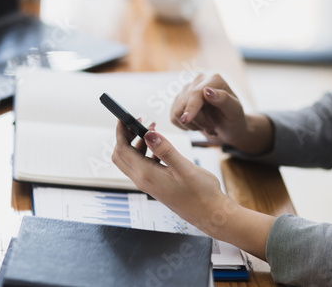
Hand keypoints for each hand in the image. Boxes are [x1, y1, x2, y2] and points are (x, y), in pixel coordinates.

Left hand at [112, 120, 227, 231]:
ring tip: (153, 129)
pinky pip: (143, 165)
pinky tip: (160, 146)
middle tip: (138, 122)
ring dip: (137, 143)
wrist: (210, 214)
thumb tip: (148, 133)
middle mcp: (143, 181)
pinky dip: (146, 152)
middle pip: (121, 155)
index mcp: (147, 175)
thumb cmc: (201, 194)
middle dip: (125, 136)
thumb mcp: (185, 168)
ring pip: (132, 160)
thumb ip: (166, 150)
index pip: (123, 150)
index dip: (121, 132)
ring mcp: (149, 184)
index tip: (124, 117)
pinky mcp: (156, 185)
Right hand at [171, 73, 273, 154]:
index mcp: (214, 79)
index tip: (186, 120)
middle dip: (199, 121)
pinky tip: (197, 124)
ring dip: (192, 125)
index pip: (196, 93)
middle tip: (212, 129)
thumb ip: (224, 99)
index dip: (191, 107)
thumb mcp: (235, 111)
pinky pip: (174, 117)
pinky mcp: (178, 101)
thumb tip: (207, 91)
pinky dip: (185, 126)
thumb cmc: (234, 118)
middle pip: (186, 103)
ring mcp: (186, 90)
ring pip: (178, 112)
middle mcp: (198, 80)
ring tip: (206, 126)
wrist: (227, 125)